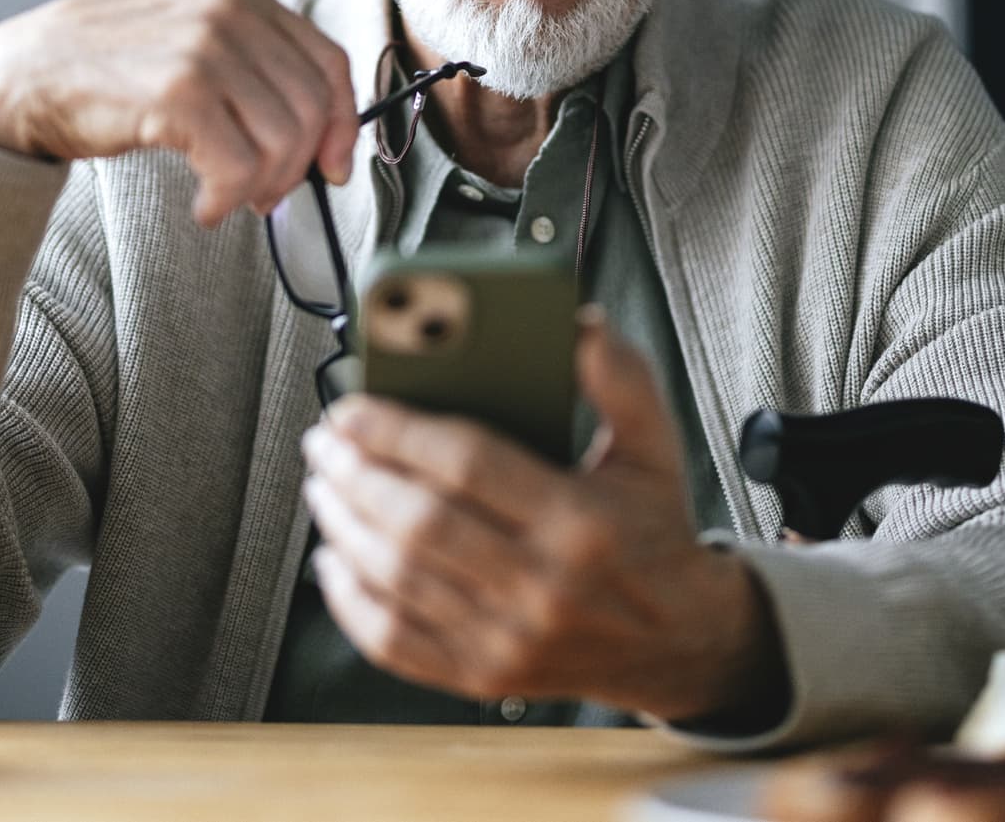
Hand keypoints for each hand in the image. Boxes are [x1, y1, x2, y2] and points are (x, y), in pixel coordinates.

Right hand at [0, 0, 358, 223]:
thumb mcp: (194, 40)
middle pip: (312, 106)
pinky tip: (204, 206)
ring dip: (262, 187)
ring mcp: (203, 47)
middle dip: (299, 166)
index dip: (343, 123)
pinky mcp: (176, 92)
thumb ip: (255, 67)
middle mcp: (229, 9)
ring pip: (283, 140)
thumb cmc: (114, 70)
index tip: (334, 166)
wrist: (27, 75)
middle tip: (266, 196)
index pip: (329, 61)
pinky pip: (238, 165)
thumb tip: (323, 135)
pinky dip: (228, 199)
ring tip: (229, 200)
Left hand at [299, 314, 787, 723]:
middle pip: (419, 523)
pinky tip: (334, 559)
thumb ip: (621, 378)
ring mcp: (510, 640)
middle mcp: (543, 587)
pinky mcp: (485, 677)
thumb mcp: (656, 446)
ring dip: (344, 525)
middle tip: (326, 440)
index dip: (397, 431)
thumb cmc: (654, 533)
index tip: (353, 407)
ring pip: (398, 578)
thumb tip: (579, 326)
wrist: (680, 640)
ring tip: (324, 483)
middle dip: (356, 474)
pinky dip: (350, 600)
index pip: (467, 465)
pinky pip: (396, 642)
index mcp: (582, 522)